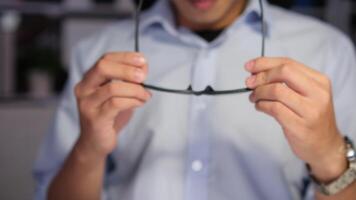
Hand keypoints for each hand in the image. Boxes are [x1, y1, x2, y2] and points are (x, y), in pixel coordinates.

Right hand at [74, 52, 150, 157]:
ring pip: (113, 87)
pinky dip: (133, 101)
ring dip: (135, 90)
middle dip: (127, 69)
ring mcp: (87, 104)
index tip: (142, 60)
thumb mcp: (120, 94)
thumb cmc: (109, 116)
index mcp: (89, 79)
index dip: (125, 57)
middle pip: (103, 67)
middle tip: (143, 77)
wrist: (96, 143)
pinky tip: (140, 103)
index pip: (105, 59)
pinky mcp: (95, 118)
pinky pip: (116, 103)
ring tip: (145, 96)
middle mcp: (84, 88)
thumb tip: (144, 67)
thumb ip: (129, 81)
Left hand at [245, 57, 346, 181]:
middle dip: (261, 76)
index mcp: (319, 81)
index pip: (289, 63)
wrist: (324, 146)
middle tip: (249, 83)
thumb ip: (286, 81)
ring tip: (254, 97)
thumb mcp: (306, 94)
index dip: (265, 63)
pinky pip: (274, 109)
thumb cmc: (309, 117)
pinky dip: (261, 105)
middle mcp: (318, 93)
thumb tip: (255, 71)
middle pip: (284, 72)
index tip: (249, 66)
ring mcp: (311, 110)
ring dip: (259, 92)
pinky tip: (259, 106)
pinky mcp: (300, 126)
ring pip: (277, 90)